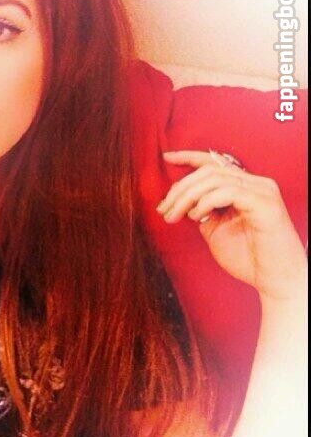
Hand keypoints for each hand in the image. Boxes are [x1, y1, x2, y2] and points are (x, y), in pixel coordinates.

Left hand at [157, 150, 306, 301]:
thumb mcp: (215, 229)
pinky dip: (206, 202)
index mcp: (244, 187)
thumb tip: (180, 201)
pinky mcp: (264, 203)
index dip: (189, 157)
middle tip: (164, 209)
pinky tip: (198, 216)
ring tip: (175, 216)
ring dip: (187, 196)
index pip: (215, 163)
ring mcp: (262, 191)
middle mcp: (255, 183)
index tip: (167, 158)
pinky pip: (228, 192)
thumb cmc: (248, 257)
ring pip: (214, 178)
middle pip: (208, 171)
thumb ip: (201, 211)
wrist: (273, 280)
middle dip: (180, 188)